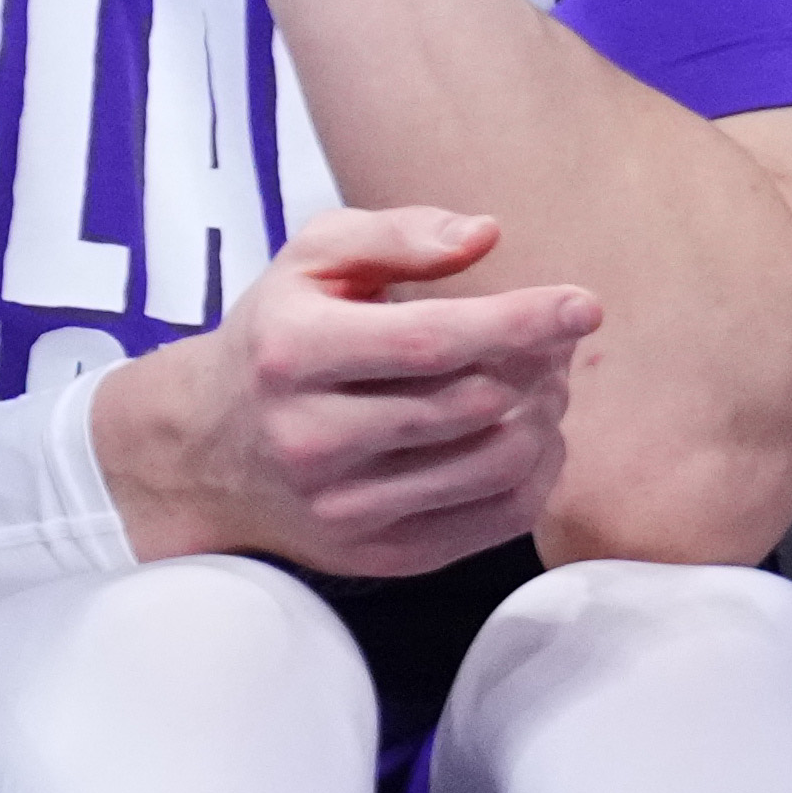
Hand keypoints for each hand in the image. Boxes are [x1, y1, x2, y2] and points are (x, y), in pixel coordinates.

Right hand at [90, 205, 595, 577]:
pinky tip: (531, 437)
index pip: (429, 342)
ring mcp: (345, 507)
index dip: (518, 322)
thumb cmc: (278, 335)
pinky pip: (493, 523)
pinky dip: (536, 477)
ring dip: (544, 420)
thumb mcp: (311, 259)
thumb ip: (396, 235)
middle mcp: (313, 436)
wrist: (207, 451)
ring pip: (491, 467)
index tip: (584, 304)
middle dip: (537, 367)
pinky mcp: (379, 556)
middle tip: (556, 342)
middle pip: (471, 406)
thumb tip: (485, 235)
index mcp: (294, 352)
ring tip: (545, 386)